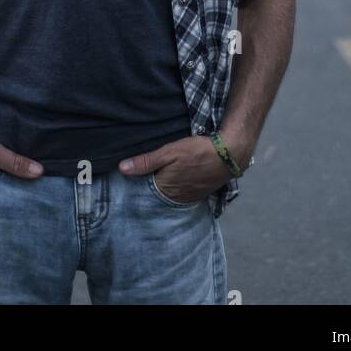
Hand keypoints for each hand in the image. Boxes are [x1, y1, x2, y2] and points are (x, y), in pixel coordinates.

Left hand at [118, 135, 248, 203]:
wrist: (229, 154)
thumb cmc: (197, 151)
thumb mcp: (169, 152)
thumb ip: (146, 162)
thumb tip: (121, 168)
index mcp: (166, 190)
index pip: (144, 193)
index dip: (136, 186)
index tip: (126, 180)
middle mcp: (177, 199)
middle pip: (157, 195)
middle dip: (148, 189)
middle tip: (139, 179)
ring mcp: (189, 197)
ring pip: (170, 195)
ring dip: (163, 189)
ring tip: (156, 178)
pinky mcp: (199, 193)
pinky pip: (182, 194)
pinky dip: (176, 189)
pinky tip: (175, 180)